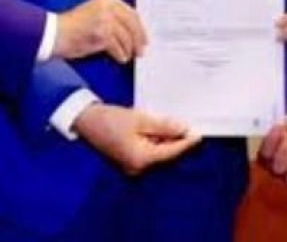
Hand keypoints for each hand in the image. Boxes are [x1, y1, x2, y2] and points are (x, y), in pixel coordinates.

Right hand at [54, 0, 146, 62]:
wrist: (54, 33)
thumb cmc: (71, 26)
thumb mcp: (95, 13)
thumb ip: (113, 17)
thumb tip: (131, 31)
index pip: (132, 13)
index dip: (140, 28)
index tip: (143, 37)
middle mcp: (109, 6)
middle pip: (133, 24)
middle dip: (139, 39)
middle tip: (141, 50)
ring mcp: (106, 19)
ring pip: (127, 38)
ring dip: (129, 49)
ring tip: (127, 56)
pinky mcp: (103, 34)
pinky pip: (118, 48)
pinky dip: (120, 55)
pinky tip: (120, 58)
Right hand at [72, 102, 200, 174]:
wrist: (86, 122)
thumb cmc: (111, 119)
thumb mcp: (140, 119)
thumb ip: (164, 126)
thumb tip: (184, 129)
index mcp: (141, 159)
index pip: (172, 152)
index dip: (187, 142)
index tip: (199, 134)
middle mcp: (138, 168)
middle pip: (167, 155)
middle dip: (178, 141)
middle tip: (190, 126)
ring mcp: (134, 167)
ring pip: (159, 154)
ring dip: (168, 141)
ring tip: (174, 125)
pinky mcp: (130, 161)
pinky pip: (150, 153)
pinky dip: (157, 142)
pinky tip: (159, 130)